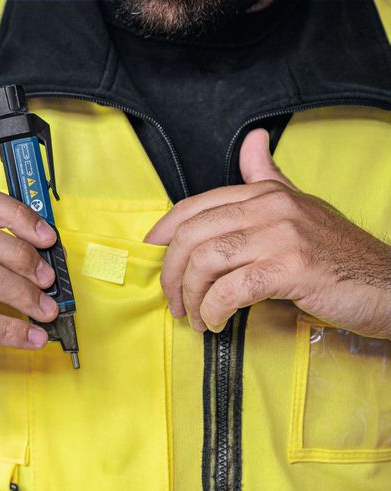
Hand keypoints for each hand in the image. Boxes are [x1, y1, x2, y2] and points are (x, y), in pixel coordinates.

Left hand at [145, 129, 390, 338]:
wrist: (388, 284)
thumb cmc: (337, 255)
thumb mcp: (301, 207)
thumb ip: (268, 178)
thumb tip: (253, 140)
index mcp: (266, 194)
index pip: (196, 205)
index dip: (165, 230)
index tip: (152, 252)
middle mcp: (270, 207)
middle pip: (192, 234)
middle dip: (171, 272)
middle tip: (172, 299)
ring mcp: (281, 235)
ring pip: (206, 261)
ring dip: (190, 295)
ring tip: (193, 316)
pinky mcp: (291, 268)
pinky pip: (231, 290)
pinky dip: (214, 310)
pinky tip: (216, 322)